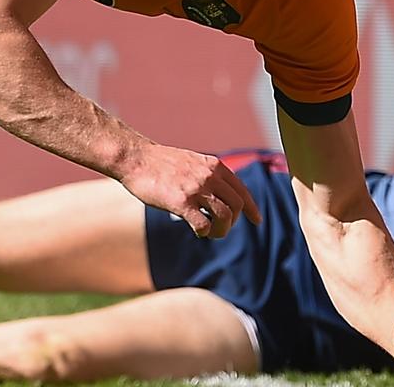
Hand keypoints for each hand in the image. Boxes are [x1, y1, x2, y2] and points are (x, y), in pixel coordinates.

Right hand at [118, 143, 262, 237]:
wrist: (136, 159)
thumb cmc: (160, 164)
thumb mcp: (192, 163)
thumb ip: (207, 176)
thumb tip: (216, 197)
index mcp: (214, 166)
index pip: (241, 190)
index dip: (251, 207)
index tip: (257, 220)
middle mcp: (210, 176)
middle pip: (237, 205)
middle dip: (233, 222)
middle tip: (221, 228)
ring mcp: (197, 189)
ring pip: (225, 216)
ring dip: (221, 230)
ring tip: (210, 233)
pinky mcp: (182, 202)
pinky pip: (203, 224)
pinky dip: (204, 232)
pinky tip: (197, 231)